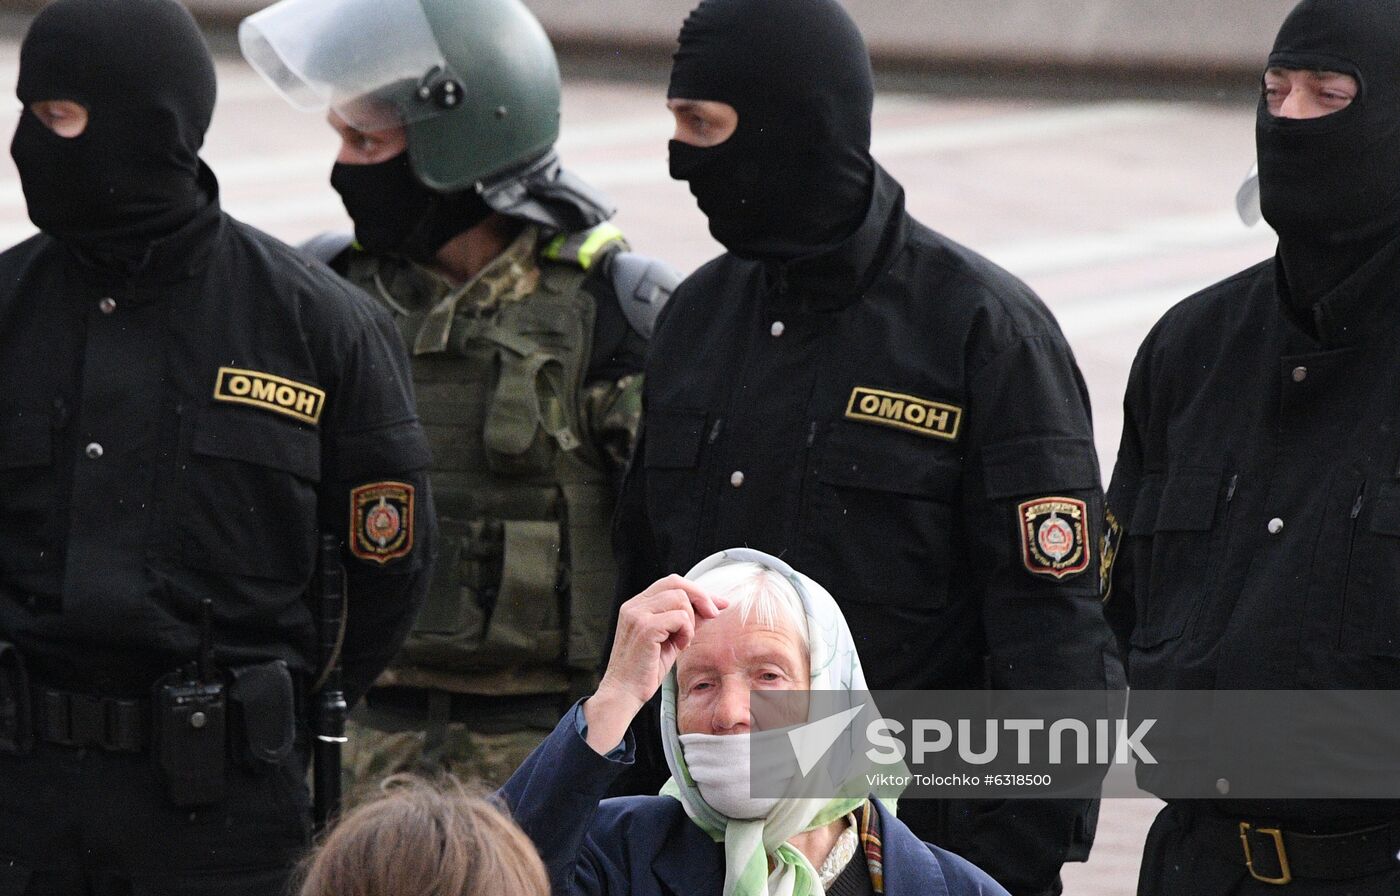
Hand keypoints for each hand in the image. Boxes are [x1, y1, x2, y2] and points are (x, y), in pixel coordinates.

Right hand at [583, 575, 726, 753]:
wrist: (624, 693)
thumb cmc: (645, 670)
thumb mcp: (669, 639)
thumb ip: (684, 620)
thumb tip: (711, 607)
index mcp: (637, 605)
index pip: (671, 582)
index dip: (697, 590)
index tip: (717, 604)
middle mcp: (634, 605)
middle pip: (676, 583)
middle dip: (701, 597)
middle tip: (714, 615)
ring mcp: (637, 615)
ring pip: (680, 599)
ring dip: (690, 621)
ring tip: (683, 640)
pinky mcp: (645, 628)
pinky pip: (680, 617)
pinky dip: (686, 631)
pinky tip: (679, 646)